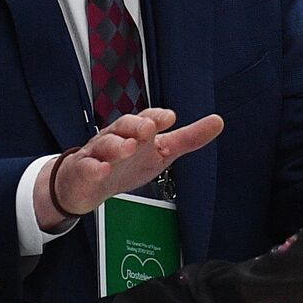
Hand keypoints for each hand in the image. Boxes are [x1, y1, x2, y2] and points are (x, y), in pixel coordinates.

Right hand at [36, 108, 223, 229]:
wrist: (88, 184)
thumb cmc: (127, 163)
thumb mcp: (162, 151)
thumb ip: (188, 138)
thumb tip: (218, 121)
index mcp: (136, 131)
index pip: (146, 118)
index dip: (157, 117)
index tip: (170, 118)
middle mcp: (117, 137)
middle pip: (124, 125)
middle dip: (135, 126)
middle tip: (148, 129)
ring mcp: (99, 153)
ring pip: (106, 144)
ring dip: (117, 145)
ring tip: (129, 147)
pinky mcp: (84, 170)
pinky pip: (88, 167)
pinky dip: (95, 167)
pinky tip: (104, 169)